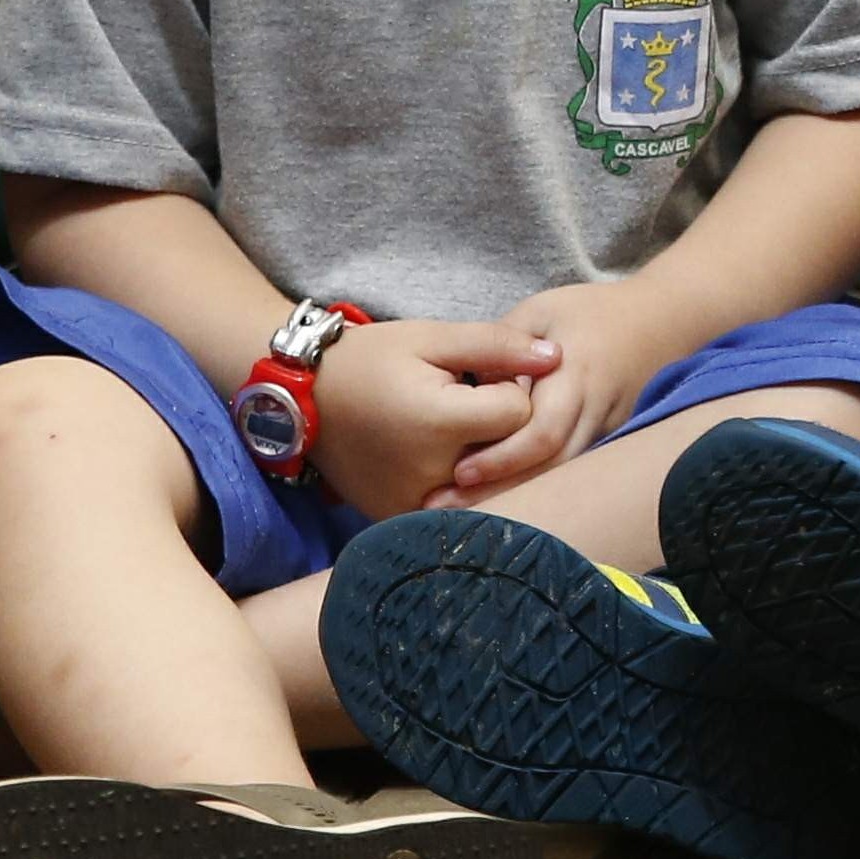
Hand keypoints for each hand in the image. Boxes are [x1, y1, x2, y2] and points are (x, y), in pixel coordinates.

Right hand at [300, 314, 556, 518]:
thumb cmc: (371, 359)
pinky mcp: (400, 520)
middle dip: (499, 428)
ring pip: (487, 486)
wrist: (303, 399)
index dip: (507, 390)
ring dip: (483, 459)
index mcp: (439, 423)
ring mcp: (414, 505)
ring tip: (450, 430)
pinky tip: (438, 458)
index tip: (477, 379)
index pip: (520, 415)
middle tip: (463, 403)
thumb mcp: (432, 337)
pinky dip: (459, 484)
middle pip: (507, 456)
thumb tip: (557, 357)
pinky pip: (456, 508)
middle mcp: (431, 474)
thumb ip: (498, 345)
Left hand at [434, 279, 668, 503]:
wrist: (663, 320)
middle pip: (551, 469)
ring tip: (465, 518)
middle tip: (446, 509)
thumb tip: (468, 392)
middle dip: (500, 493)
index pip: (542, 432)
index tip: (460, 472)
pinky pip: (573, 474)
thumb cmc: (592, 312)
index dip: (502, 458)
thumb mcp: (540, 311)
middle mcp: (595, 412)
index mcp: (576, 375)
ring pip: (563, 480)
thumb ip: (502, 349)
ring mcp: (608, 432)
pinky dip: (538, 490)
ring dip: (518, 502)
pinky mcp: (610, 443)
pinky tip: (503, 504)